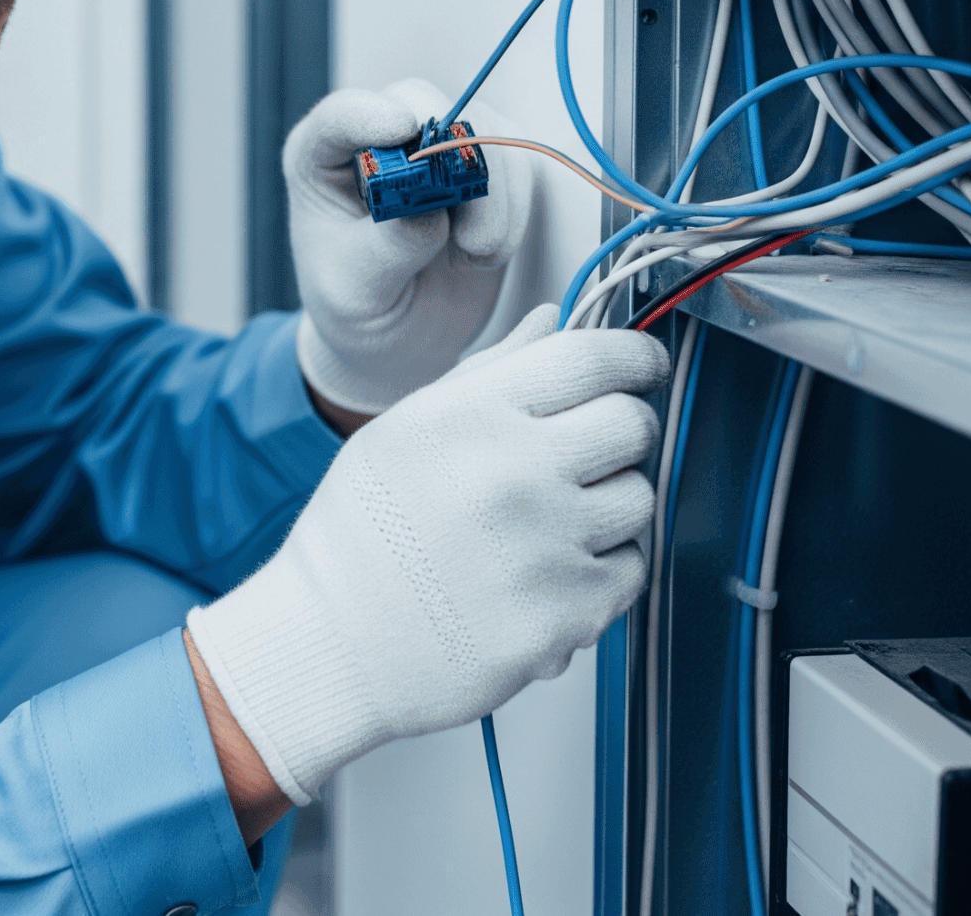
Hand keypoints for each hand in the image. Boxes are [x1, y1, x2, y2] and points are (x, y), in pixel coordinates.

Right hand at [185, 306, 667, 804]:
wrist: (330, 647)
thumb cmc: (359, 540)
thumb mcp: (405, 428)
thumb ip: (490, 371)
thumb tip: (552, 324)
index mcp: (470, 415)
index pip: (594, 358)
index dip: (633, 355)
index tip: (640, 365)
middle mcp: (512, 473)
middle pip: (632, 424)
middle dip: (619, 432)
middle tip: (584, 454)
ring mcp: (545, 546)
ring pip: (639, 498)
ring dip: (609, 506)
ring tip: (547, 524)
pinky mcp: (566, 614)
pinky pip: (629, 570)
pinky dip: (600, 572)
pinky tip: (545, 573)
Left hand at [285, 80, 543, 415]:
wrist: (401, 340)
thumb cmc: (359, 309)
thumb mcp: (356, 291)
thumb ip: (386, 249)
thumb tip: (430, 211)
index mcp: (321, 159)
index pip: (341, 115)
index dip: (371, 114)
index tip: (403, 131)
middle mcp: (379, 141)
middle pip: (423, 104)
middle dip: (452, 154)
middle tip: (462, 223)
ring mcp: (435, 150)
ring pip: (481, 126)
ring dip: (492, 189)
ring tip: (476, 253)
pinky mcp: (482, 170)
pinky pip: (515, 159)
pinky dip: (513, 206)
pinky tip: (488, 253)